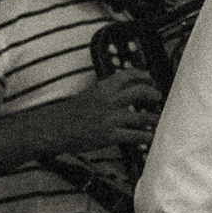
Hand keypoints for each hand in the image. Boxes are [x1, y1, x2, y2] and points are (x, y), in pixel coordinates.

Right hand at [32, 69, 159, 157]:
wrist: (53, 129)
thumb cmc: (66, 115)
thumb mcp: (85, 96)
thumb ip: (102, 93)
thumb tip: (117, 93)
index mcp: (101, 89)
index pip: (126, 75)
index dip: (142, 75)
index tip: (149, 77)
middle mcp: (108, 101)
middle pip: (140, 92)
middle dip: (153, 94)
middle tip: (158, 97)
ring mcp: (110, 119)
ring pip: (142, 116)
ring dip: (154, 118)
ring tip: (156, 120)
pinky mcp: (110, 135)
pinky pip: (136, 135)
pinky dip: (146, 136)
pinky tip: (150, 137)